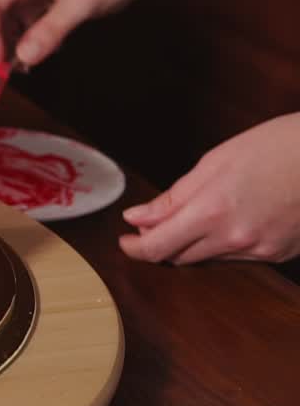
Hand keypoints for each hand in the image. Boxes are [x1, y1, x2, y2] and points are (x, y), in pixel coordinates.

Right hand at [0, 0, 148, 66]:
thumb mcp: (83, 2)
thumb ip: (52, 29)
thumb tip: (23, 57)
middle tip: (6, 68)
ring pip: (0, 25)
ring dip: (5, 47)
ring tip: (23, 67)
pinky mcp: (38, 8)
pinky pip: (18, 30)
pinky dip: (21, 46)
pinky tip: (37, 56)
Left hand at [120, 113, 299, 264]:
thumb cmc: (278, 147)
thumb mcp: (216, 162)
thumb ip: (174, 196)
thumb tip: (138, 217)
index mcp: (212, 211)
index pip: (157, 247)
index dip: (135, 248)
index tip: (126, 240)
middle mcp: (235, 239)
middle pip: (180, 257)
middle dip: (161, 243)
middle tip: (153, 224)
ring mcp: (260, 250)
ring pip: (208, 258)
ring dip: (191, 244)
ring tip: (195, 215)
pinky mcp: (280, 254)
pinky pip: (238, 257)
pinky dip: (222, 244)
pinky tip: (230, 220)